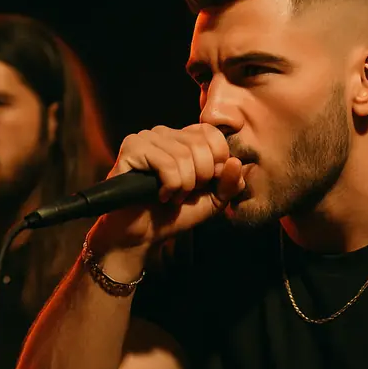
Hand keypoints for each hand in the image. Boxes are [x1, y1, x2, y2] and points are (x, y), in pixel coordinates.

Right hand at [88, 123, 246, 252]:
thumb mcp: (213, 200)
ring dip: (184, 186)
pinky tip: (160, 195)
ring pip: (184, 156)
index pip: (212, 133)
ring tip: (172, 196)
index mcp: (184, 137)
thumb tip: (236, 163)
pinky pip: (167, 165)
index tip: (206, 183)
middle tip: (186, 193)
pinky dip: (171, 186)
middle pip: (201, 145)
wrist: (143, 235)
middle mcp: (165, 132)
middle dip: (201, 177)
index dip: (217, 160)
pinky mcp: (132, 149)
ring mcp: (146, 138)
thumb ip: (230, 183)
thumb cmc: (175, 214)